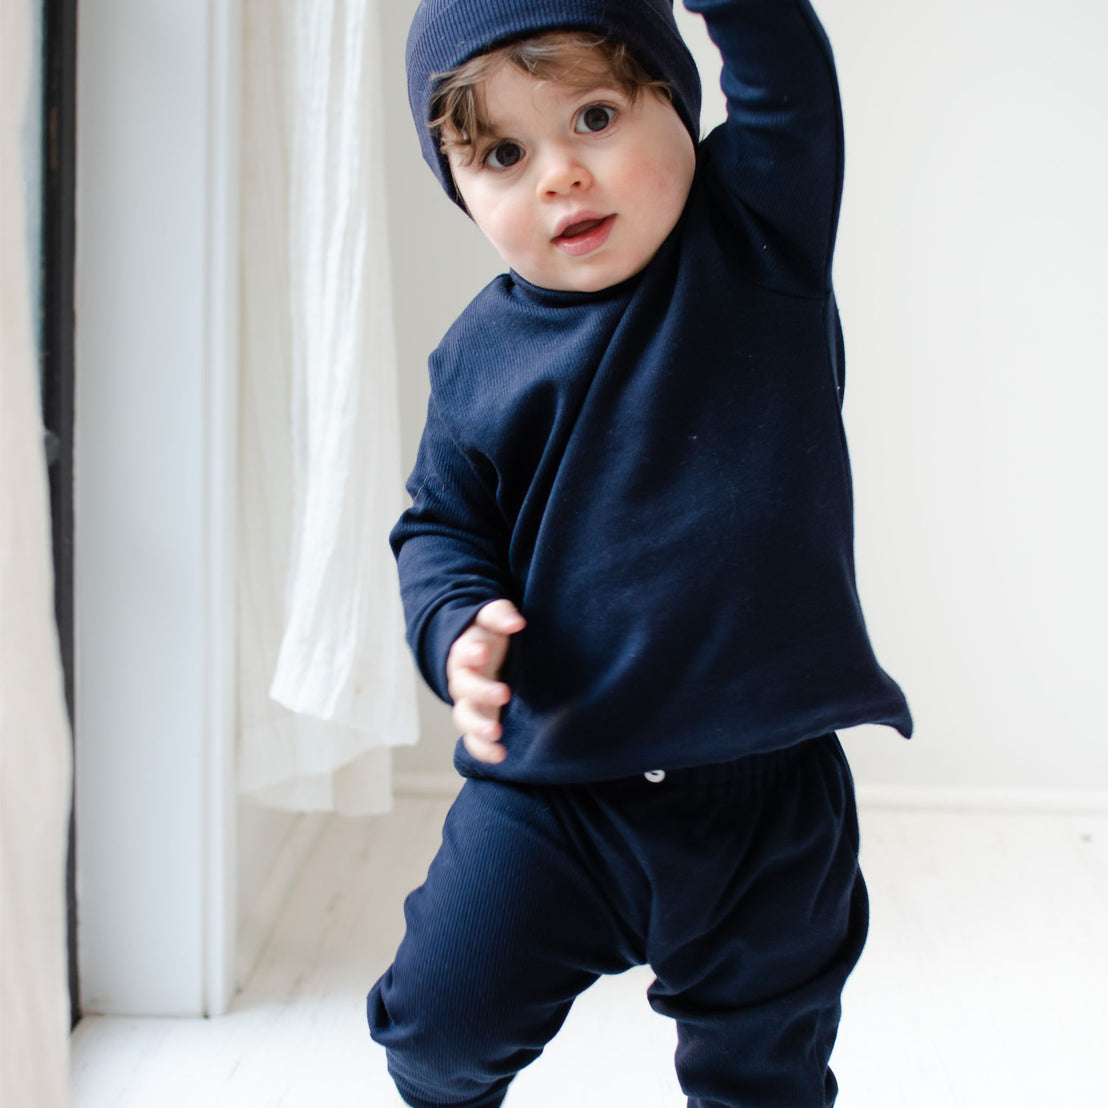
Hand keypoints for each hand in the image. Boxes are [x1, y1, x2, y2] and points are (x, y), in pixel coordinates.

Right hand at [446, 599, 525, 763]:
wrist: (480, 654)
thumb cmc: (489, 634)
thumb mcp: (493, 618)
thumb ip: (500, 616)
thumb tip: (516, 623)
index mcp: (465, 653)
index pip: (462, 652)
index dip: (470, 653)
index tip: (482, 652)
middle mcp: (463, 680)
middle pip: (464, 688)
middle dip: (481, 691)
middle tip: (503, 693)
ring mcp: (469, 703)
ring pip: (464, 718)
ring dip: (478, 727)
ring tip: (496, 734)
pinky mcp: (478, 721)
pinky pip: (473, 740)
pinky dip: (482, 750)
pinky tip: (499, 757)